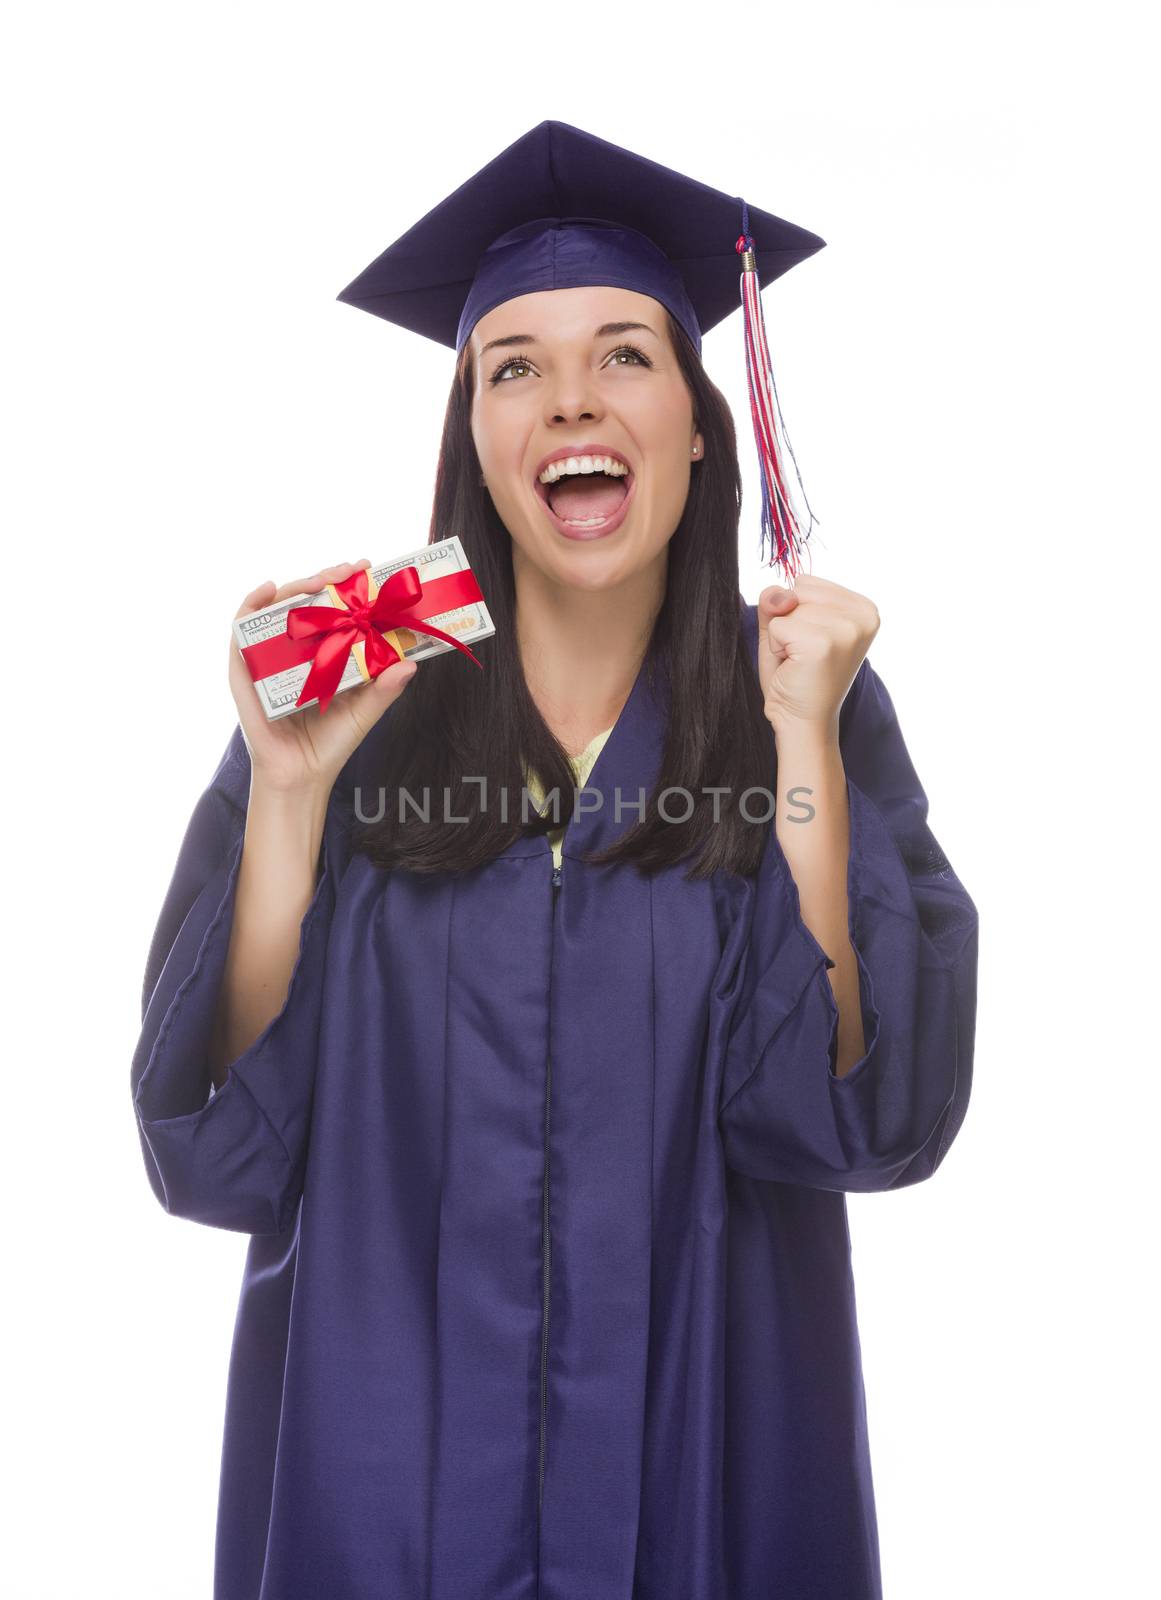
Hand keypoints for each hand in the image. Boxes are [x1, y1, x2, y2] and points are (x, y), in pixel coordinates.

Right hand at [229, 559, 418, 794]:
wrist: (300, 776)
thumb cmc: (331, 744)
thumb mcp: (364, 712)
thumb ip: (385, 689)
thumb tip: (411, 663)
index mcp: (322, 653)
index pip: (332, 610)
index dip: (346, 587)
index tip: (367, 570)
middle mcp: (294, 650)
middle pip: (305, 602)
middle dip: (327, 580)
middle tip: (351, 571)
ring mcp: (268, 657)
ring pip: (276, 609)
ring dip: (296, 586)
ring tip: (320, 580)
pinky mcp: (244, 671)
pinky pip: (241, 631)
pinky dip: (251, 605)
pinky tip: (267, 590)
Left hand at [757, 574, 879, 737]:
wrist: (802, 721)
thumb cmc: (796, 675)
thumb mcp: (785, 626)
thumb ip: (778, 599)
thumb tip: (783, 594)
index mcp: (864, 607)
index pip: (806, 582)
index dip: (796, 612)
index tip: (810, 642)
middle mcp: (864, 615)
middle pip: (797, 591)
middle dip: (788, 622)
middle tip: (802, 655)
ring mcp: (847, 628)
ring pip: (787, 607)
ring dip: (782, 637)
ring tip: (799, 661)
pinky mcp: (824, 643)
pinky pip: (778, 626)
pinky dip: (775, 647)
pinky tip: (794, 667)